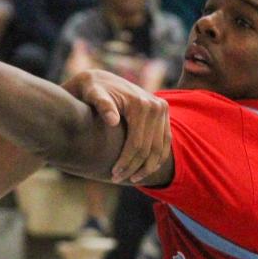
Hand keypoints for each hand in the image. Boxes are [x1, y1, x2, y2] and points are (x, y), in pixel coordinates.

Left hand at [61, 69, 169, 183]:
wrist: (101, 79)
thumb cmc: (92, 89)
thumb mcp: (92, 94)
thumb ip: (101, 105)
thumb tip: (112, 120)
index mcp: (141, 104)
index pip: (137, 143)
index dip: (125, 162)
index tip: (113, 174)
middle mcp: (156, 106)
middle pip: (149, 148)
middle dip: (134, 167)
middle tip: (118, 179)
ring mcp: (162, 109)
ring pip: (160, 148)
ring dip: (147, 167)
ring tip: (131, 179)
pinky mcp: (164, 113)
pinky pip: (165, 142)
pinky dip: (156, 158)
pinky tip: (143, 170)